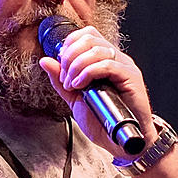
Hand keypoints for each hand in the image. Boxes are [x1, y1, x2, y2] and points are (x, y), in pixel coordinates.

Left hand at [39, 25, 154, 156]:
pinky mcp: (131, 77)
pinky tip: (81, 86)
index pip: (87, 35)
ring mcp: (125, 67)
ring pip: (97, 50)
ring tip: (72, 85)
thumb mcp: (75, 99)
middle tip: (65, 78)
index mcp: (104, 60)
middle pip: (90, 38)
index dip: (69, 45)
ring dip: (77, 66)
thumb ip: (60, 80)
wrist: (120, 142)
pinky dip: (88, 73)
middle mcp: (116, 59)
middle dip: (70, 56)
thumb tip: (45, 61)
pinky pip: (107, 65)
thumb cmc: (103, 121)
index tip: (61, 68)